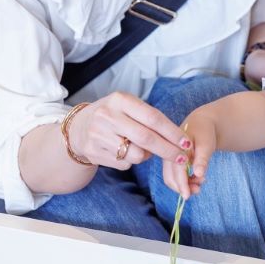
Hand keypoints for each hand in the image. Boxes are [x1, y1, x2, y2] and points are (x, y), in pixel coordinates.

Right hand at [68, 92, 189, 169]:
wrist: (78, 128)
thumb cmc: (113, 116)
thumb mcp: (127, 107)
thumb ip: (149, 119)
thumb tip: (178, 140)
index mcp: (120, 100)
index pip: (153, 117)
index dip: (172, 132)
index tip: (186, 143)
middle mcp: (107, 116)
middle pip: (146, 138)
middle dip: (168, 150)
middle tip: (181, 158)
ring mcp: (98, 135)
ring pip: (136, 155)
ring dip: (147, 156)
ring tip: (142, 149)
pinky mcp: (93, 152)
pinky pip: (124, 164)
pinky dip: (130, 161)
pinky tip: (122, 152)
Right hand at [162, 111, 217, 198]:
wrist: (201, 125)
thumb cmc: (205, 133)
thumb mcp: (207, 144)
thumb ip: (202, 159)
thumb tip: (198, 174)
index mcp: (175, 147)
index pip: (176, 170)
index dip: (182, 184)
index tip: (187, 196)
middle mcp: (169, 154)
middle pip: (170, 178)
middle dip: (183, 187)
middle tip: (199, 189)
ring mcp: (169, 159)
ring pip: (171, 179)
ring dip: (184, 186)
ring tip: (201, 183)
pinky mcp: (172, 163)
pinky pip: (175, 177)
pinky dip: (185, 182)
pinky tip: (197, 179)